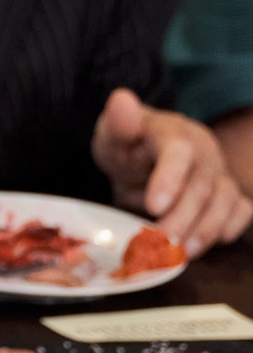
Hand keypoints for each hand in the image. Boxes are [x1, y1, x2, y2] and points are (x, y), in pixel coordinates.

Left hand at [91, 88, 252, 254]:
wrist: (147, 154)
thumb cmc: (129, 145)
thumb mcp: (113, 134)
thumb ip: (118, 124)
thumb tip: (121, 100)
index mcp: (174, 134)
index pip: (180, 152)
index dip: (170, 178)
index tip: (154, 205)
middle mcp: (205, 153)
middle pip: (202, 186)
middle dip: (181, 217)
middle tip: (157, 242)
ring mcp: (220, 174)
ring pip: (225, 202)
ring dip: (205, 230)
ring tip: (179, 252)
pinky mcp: (229, 194)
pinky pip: (241, 211)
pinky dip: (227, 229)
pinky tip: (204, 245)